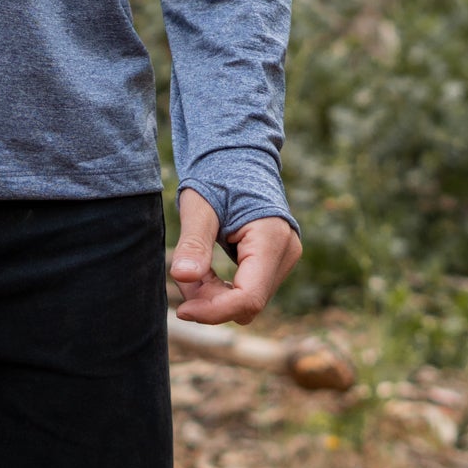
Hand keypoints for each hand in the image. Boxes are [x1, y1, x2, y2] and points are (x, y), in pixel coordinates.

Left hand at [170, 187, 301, 325]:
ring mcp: (285, 258)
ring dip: (216, 295)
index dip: (215, 310)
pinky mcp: (276, 260)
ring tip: (192, 270)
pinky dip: (224, 288)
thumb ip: (193, 241)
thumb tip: (181, 275)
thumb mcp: (199, 206)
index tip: (182, 310)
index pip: (248, 297)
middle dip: (211, 300)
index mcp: (271, 238)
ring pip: (249, 300)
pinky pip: (250, 289)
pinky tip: (205, 271)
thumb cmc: (217, 174)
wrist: (236, 156)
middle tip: (181, 277)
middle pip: (248, 302)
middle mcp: (286, 253)